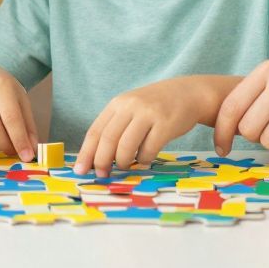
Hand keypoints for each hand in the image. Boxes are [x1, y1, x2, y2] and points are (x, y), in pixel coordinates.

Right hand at [0, 66, 37, 162]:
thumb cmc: (1, 91)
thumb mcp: (19, 100)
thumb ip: (27, 125)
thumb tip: (31, 150)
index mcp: (0, 84)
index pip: (11, 118)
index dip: (20, 140)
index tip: (27, 156)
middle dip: (6, 146)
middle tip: (13, 152)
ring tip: (1, 145)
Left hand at [75, 76, 216, 176]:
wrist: (188, 93)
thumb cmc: (156, 106)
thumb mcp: (132, 108)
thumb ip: (116, 126)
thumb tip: (97, 157)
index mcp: (118, 103)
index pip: (95, 131)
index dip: (86, 153)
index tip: (79, 170)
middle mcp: (130, 106)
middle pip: (108, 139)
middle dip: (101, 161)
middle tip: (102, 174)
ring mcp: (148, 114)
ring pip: (126, 146)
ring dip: (123, 162)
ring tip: (126, 166)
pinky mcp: (165, 124)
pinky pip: (148, 149)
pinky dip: (144, 160)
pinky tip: (145, 159)